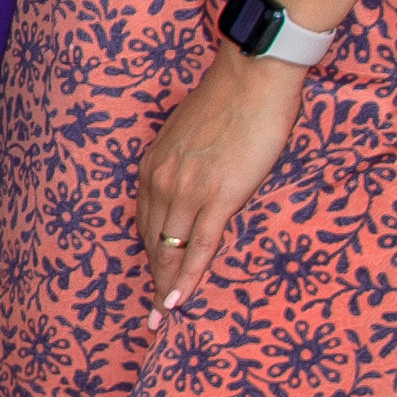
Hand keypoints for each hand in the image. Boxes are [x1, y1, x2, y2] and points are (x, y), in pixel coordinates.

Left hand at [131, 43, 314, 306]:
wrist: (252, 80)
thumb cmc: (228, 102)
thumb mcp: (188, 134)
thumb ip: (183, 162)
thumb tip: (193, 179)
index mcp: (153, 166)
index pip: (144, 221)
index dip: (147, 251)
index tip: (149, 275)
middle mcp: (162, 182)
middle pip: (152, 242)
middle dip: (152, 278)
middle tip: (151, 312)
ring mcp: (188, 192)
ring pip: (171, 251)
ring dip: (166, 286)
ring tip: (164, 316)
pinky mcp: (219, 198)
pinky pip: (199, 248)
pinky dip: (187, 277)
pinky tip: (179, 300)